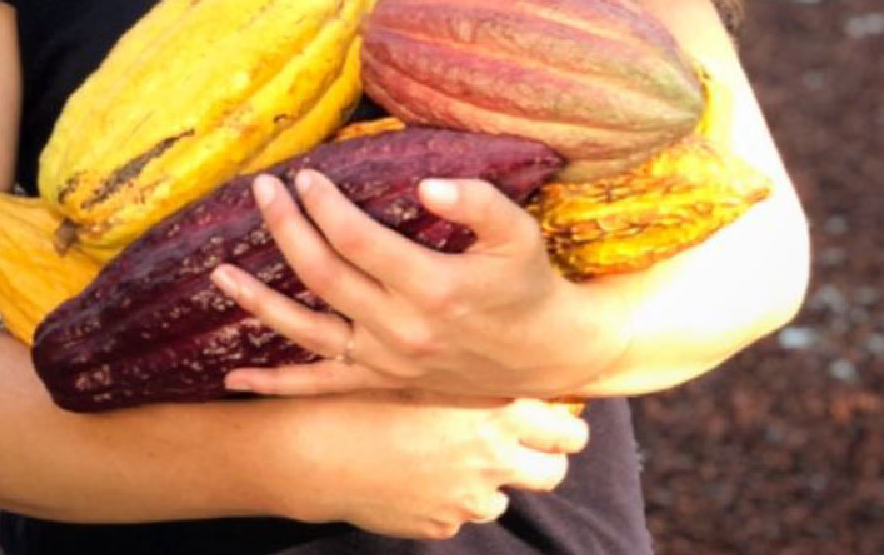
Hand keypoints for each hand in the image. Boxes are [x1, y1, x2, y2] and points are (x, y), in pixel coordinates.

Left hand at [213, 169, 628, 400]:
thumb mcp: (518, 232)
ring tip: (219, 272)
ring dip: (259, 301)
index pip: (357, 239)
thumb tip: (425, 183)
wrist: (546, 354)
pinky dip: (275, 385)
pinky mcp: (380, 381)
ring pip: (307, 331)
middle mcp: (400, 328)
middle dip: (286, 227)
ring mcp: (385, 360)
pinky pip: (319, 386)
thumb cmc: (528, 282)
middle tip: (261, 189)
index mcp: (431, 287)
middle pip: (323, 273)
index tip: (303, 175)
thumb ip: (477, 201)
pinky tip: (234, 379)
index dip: (323, 205)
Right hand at [274, 391, 588, 538]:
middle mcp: (490, 459)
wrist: (316, 450)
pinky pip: (461, 513)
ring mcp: (467, 499)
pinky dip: (451, 497)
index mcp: (493, 411)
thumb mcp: (419, 365)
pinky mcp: (441, 525)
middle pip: (552, 471)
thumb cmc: (364, 392)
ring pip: (504, 496)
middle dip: (550, 458)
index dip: (566, 420)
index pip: (563, 426)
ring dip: (493, 478)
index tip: (561, 414)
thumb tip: (500, 358)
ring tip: (463, 453)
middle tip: (537, 442)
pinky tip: (423, 471)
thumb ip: (466, 367)